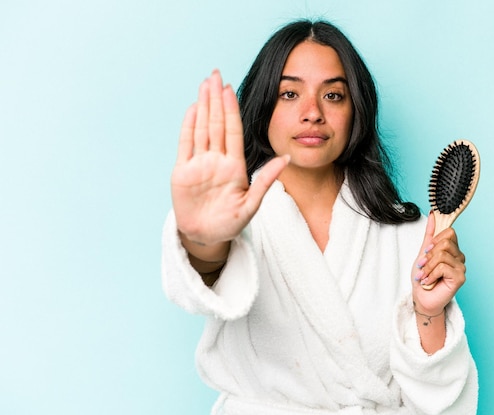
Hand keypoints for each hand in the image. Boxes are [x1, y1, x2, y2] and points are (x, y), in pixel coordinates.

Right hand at [171, 70, 288, 259]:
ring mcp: (199, 165)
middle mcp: (216, 161)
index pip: (233, 132)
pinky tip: (192, 109)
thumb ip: (266, 180)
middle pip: (216, 124)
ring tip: (205, 84)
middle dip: (216, 99)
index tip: (232, 90)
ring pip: (201, 129)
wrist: (206, 237)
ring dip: (203, 106)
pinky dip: (188, 126)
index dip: (232, 110)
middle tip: (216, 74)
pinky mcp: (182, 172)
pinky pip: (185, 145)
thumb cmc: (230, 223)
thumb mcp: (252, 204)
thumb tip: (286, 158)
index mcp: (234, 166)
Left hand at [411, 212, 466, 315]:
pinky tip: (428, 281)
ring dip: (428, 266)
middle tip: (422, 266)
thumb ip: (429, 234)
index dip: (435, 240)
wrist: (421, 297)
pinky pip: (443, 267)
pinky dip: (431, 274)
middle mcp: (459, 257)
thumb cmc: (423, 277)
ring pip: (442, 255)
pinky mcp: (460, 277)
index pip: (449, 232)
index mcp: (452, 249)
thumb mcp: (423, 252)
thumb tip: (433, 214)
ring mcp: (461, 267)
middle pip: (445, 242)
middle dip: (429, 255)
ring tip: (424, 275)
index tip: (426, 251)